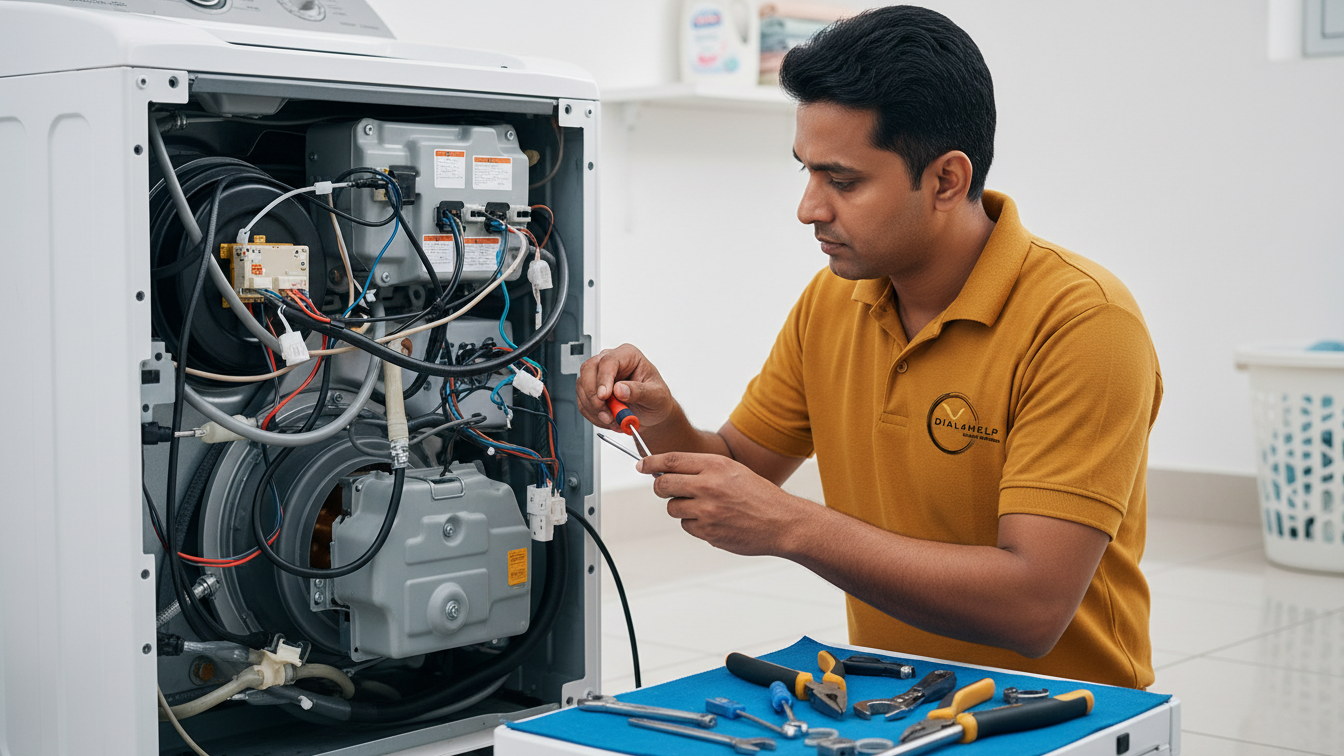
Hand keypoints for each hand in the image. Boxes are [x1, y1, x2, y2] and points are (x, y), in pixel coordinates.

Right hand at [576, 344, 675, 431]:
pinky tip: (608, 420)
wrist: (652, 414)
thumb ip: (639, 392)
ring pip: (582, 387)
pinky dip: (593, 415)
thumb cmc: (657, 400)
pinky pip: (583, 402)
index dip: (603, 379)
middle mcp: (610, 362)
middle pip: (588, 370)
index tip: (604, 396)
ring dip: (594, 409)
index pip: (608, 361)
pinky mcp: (592, 391)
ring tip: (613, 420)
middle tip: (606, 413)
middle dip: (593, 395)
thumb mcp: (656, 396)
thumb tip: (620, 389)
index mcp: (628, 356)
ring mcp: (598, 376)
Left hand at [639, 451, 813, 556]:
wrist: (782, 523)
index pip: (671, 460)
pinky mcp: (708, 532)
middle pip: (663, 485)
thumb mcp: (733, 470)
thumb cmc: (759, 495)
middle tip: (666, 488)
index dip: (651, 462)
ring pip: (672, 508)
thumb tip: (669, 470)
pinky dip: (695, 524)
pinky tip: (714, 521)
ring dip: (681, 508)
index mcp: (715, 466)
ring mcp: (707, 511)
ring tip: (705, 507)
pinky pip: (686, 526)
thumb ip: (703, 469)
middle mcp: (708, 486)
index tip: (641, 465)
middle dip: (660, 487)